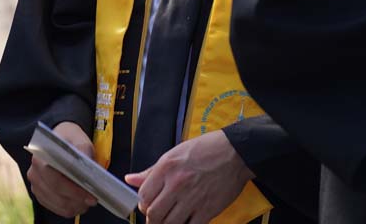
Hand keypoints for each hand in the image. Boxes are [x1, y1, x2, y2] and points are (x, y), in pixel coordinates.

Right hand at [27, 121, 96, 217]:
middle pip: (57, 195)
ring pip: (58, 204)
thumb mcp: (80, 140)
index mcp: (40, 158)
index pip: (55, 180)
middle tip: (94, 199)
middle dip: (77, 199)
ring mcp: (36, 186)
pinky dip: (70, 208)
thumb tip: (87, 171)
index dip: (74, 190)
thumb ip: (84, 152)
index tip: (90, 194)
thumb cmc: (70, 140)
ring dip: (76, 205)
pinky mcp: (41, 195)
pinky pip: (57, 208)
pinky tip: (80, 202)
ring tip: (89, 200)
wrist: (61, 140)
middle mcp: (34, 173)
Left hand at [125, 130, 253, 223]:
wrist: (235, 153)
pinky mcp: (207, 210)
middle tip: (157, 216)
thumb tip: (130, 179)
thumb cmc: (206, 150)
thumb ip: (151, 171)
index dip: (143, 204)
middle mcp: (177, 184)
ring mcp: (192, 199)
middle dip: (152, 219)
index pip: (143, 195)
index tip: (148, 205)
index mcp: (166, 168)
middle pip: (153, 214)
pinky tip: (187, 220)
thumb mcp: (174, 153)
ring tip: (171, 219)